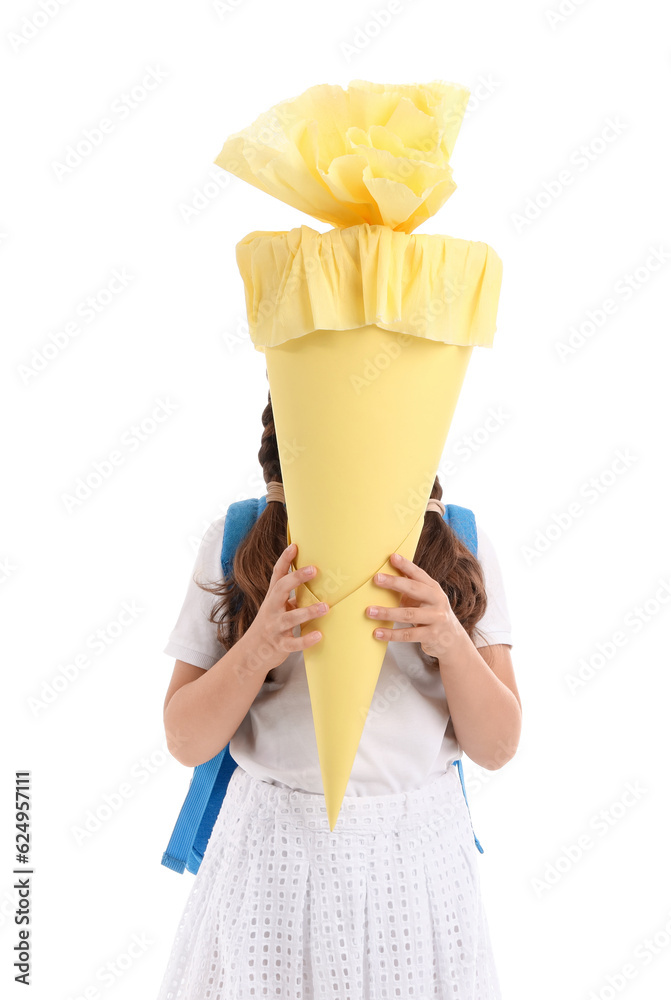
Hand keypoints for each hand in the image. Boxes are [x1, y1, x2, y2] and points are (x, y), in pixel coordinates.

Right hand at [244, 542, 329, 673]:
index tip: (294, 545)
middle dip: (296, 578)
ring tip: (326, 607)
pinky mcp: (280, 645)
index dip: (285, 560)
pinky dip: (306, 640)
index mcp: (273, 598)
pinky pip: (293, 643)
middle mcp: (272, 609)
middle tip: (314, 569)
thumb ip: (293, 596)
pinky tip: (319, 635)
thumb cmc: (270, 626)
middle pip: (281, 589)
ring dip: (308, 612)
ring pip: (290, 618)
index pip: (277, 575)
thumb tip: (315, 581)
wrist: (251, 653)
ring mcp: (275, 627)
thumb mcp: (278, 608)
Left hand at [366, 552, 462, 659]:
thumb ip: (410, 589)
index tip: (392, 557)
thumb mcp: (425, 599)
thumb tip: (382, 577)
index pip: (419, 574)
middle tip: (376, 578)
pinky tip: (377, 633)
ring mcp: (436, 618)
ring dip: (387, 613)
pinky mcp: (431, 635)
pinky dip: (391, 634)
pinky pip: (408, 635)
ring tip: (369, 611)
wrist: (453, 640)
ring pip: (409, 614)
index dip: (406, 565)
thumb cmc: (431, 614)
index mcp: (433, 588)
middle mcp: (437, 601)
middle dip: (394, 583)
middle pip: (415, 589)